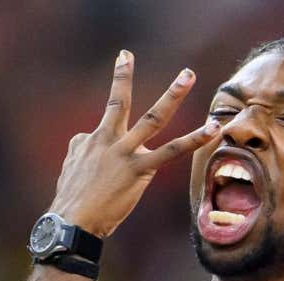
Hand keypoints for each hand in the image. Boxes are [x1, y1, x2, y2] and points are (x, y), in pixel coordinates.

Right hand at [49, 50, 220, 237]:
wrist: (71, 222)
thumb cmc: (71, 202)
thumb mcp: (70, 170)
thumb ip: (80, 150)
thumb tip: (85, 139)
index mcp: (91, 141)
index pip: (105, 122)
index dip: (115, 97)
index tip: (121, 67)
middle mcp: (107, 140)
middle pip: (118, 103)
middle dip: (122, 76)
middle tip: (127, 54)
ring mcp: (124, 153)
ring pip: (152, 119)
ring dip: (172, 96)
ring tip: (188, 75)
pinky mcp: (139, 170)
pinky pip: (172, 152)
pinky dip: (195, 139)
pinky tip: (214, 129)